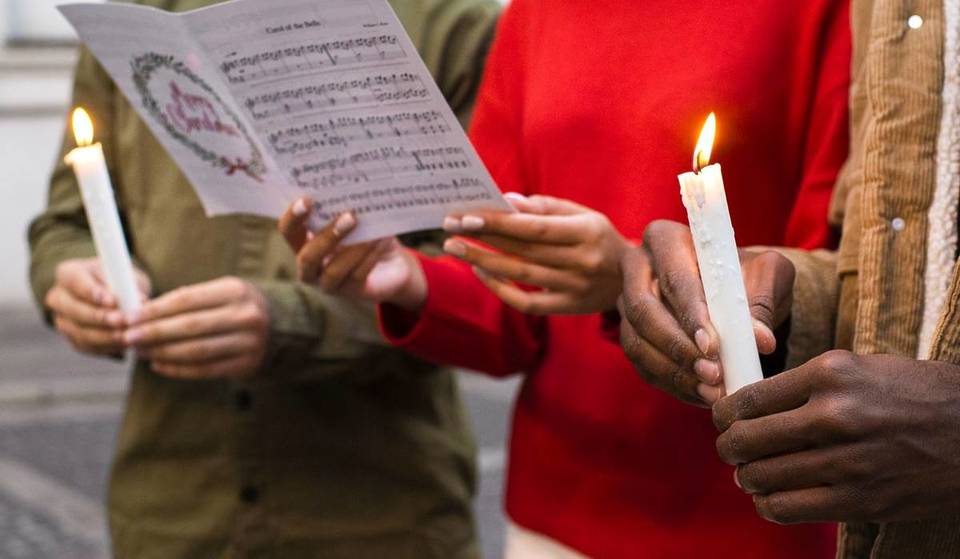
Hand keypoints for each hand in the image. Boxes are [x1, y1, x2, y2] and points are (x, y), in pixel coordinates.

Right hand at [44, 257, 149, 355]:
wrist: (114, 296)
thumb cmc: (119, 280)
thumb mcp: (123, 275)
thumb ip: (126, 285)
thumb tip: (138, 300)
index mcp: (67, 274)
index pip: (75, 282)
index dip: (94, 293)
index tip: (113, 301)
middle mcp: (58, 297)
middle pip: (75, 310)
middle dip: (101, 317)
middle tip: (123, 320)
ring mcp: (62, 320)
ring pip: (81, 332)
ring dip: (106, 335)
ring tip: (128, 335)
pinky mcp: (72, 338)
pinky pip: (87, 346)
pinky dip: (107, 346)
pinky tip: (124, 344)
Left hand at [125, 277, 268, 378]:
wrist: (278, 326)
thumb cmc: (235, 306)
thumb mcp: (220, 292)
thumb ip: (187, 299)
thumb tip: (143, 312)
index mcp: (236, 291)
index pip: (187, 300)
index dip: (155, 310)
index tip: (130, 317)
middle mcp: (246, 316)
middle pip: (190, 326)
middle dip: (154, 333)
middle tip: (129, 337)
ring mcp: (249, 342)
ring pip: (196, 351)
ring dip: (163, 353)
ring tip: (141, 352)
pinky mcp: (246, 364)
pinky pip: (205, 369)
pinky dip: (178, 369)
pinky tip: (159, 365)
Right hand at [277, 197, 426, 309]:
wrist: (394, 264)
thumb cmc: (367, 234)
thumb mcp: (356, 219)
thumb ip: (346, 207)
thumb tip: (349, 186)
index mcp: (304, 243)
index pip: (288, 232)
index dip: (293, 217)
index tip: (308, 199)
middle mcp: (311, 267)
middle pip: (307, 256)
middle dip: (327, 236)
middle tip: (350, 216)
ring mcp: (329, 284)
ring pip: (333, 271)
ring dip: (353, 249)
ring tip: (371, 232)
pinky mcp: (353, 292)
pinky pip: (357, 276)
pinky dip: (369, 257)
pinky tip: (381, 241)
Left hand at [442, 193, 630, 314]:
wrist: (634, 279)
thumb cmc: (599, 238)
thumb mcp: (583, 215)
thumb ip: (546, 207)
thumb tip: (506, 201)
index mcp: (587, 232)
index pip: (535, 228)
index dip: (500, 223)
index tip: (468, 215)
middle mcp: (582, 262)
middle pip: (523, 251)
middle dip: (483, 238)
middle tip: (450, 227)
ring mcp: (575, 288)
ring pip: (520, 275)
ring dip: (483, 261)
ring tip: (455, 247)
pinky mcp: (567, 308)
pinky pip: (526, 303)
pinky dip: (501, 289)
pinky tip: (481, 272)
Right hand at [619, 220, 793, 406]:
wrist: (737, 293)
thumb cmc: (750, 276)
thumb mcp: (767, 276)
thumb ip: (762, 303)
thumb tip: (760, 340)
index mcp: (666, 239)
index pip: (673, 277)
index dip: (690, 313)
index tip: (713, 345)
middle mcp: (637, 267)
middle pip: (642, 309)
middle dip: (678, 347)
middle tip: (713, 374)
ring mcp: (627, 303)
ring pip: (635, 341)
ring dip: (673, 372)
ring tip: (712, 391)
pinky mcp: (631, 334)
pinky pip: (641, 364)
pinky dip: (672, 384)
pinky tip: (701, 395)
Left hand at [713, 351, 959, 523]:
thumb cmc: (915, 394)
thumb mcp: (859, 369)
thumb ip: (805, 385)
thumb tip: (749, 404)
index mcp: (829, 374)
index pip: (748, 398)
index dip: (724, 413)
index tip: (722, 419)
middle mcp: (833, 416)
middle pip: (745, 439)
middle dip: (728, 447)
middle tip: (731, 448)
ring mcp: (846, 462)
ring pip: (760, 477)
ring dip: (747, 477)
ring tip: (751, 473)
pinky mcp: (859, 501)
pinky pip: (787, 508)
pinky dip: (768, 504)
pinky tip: (772, 496)